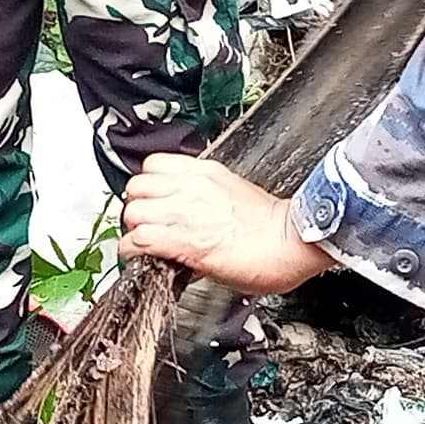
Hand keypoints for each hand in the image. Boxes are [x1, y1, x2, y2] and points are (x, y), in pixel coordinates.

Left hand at [122, 155, 337, 295]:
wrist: (291, 241)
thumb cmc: (273, 226)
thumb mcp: (235, 194)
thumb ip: (207, 200)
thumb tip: (190, 217)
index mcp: (204, 173)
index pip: (153, 165)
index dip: (149, 187)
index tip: (154, 202)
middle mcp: (189, 188)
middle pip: (137, 186)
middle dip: (138, 208)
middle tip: (148, 224)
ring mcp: (183, 212)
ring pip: (133, 212)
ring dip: (135, 230)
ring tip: (146, 244)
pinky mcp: (181, 240)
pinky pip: (138, 240)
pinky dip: (134, 251)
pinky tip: (144, 258)